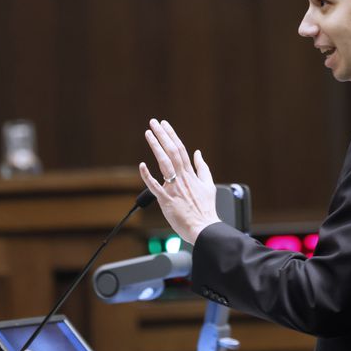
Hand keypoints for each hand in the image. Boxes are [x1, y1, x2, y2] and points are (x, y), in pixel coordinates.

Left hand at [139, 119, 220, 244]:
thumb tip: (198, 153)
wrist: (204, 228)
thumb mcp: (209, 185)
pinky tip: (141, 165)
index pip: (180, 149)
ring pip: (164, 163)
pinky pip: (155, 186)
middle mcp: (182, 178)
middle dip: (162, 135)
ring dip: (156, 147)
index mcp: (191, 174)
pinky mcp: (166, 200)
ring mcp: (174, 188)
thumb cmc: (206, 210)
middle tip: (154, 122)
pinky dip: (147, 175)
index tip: (164, 124)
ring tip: (149, 133)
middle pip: (172, 151)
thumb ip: (203, 168)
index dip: (171, 135)